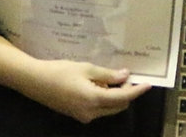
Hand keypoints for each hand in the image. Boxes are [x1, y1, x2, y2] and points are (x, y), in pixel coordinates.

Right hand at [22, 59, 151, 122]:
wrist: (36, 82)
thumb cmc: (61, 71)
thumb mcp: (87, 69)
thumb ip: (108, 74)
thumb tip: (125, 76)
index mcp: (94, 100)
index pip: (122, 97)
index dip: (136, 91)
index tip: (148, 84)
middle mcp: (90, 113)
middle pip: (117, 105)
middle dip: (126, 92)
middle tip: (126, 75)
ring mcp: (83, 116)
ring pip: (108, 108)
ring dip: (115, 95)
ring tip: (112, 76)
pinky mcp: (77, 114)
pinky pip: (98, 108)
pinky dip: (104, 97)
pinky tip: (100, 83)